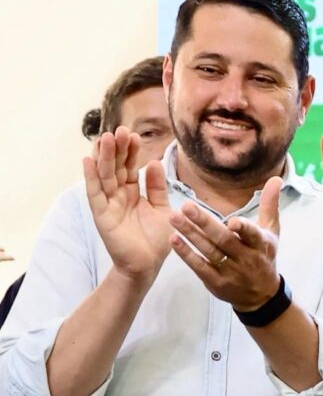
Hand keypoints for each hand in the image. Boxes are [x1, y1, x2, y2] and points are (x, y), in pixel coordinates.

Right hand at [83, 129, 175, 281]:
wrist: (147, 265)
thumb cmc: (155, 240)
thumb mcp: (162, 209)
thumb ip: (158, 187)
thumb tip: (155, 162)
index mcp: (133, 192)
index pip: (130, 167)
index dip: (132, 152)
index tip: (135, 135)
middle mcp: (118, 194)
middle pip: (116, 167)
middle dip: (118, 149)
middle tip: (121, 130)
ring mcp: (108, 203)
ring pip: (104, 175)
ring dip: (104, 157)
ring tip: (105, 138)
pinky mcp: (101, 214)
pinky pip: (94, 193)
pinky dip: (91, 177)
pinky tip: (87, 160)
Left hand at [169, 178, 284, 310]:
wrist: (261, 295)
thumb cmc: (264, 256)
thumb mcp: (271, 232)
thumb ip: (269, 205)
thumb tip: (275, 178)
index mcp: (261, 245)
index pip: (253, 236)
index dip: (244, 229)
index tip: (232, 222)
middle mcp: (247, 259)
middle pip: (224, 240)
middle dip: (205, 224)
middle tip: (186, 206)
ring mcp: (231, 272)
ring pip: (209, 251)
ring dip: (190, 234)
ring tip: (173, 217)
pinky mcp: (216, 282)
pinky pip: (199, 267)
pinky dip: (186, 254)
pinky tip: (174, 240)